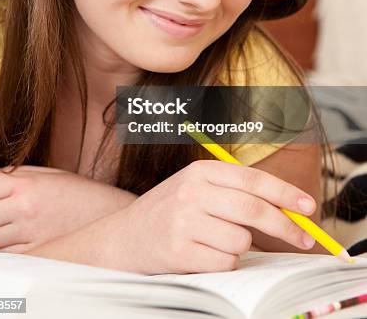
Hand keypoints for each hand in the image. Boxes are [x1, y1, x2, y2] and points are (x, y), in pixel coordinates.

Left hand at [0, 165, 131, 253]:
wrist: (110, 216)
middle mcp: (24, 210)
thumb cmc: (81, 193)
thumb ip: (14, 173)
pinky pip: (6, 255)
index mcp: (26, 185)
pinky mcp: (35, 255)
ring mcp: (29, 235)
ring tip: (20, 222)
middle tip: (2, 208)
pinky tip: (29, 236)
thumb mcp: (49, 174)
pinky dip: (11, 248)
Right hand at [111, 159, 316, 274]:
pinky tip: (203, 255)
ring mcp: (183, 221)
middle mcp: (192, 192)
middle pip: (252, 209)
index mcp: (200, 171)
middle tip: (304, 238)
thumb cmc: (172, 212)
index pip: (252, 179)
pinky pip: (224, 262)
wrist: (125, 237)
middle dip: (285, 226)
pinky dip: (223, 263)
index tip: (309, 206)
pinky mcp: (179, 251)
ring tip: (217, 242)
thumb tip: (288, 211)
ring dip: (240, 248)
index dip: (285, 193)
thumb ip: (236, 194)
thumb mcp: (198, 189)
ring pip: (240, 241)